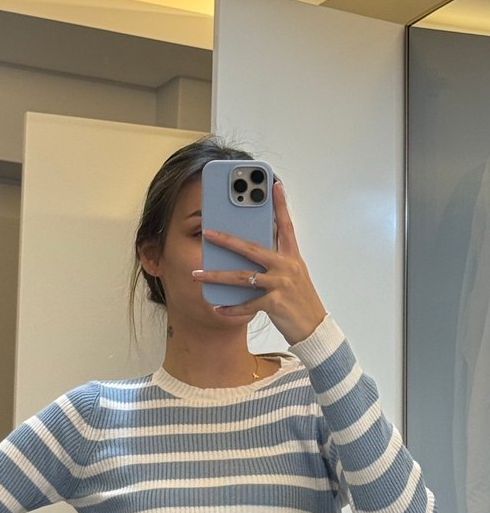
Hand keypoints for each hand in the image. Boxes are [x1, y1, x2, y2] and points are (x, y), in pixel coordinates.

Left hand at [194, 181, 326, 344]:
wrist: (314, 327)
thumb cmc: (300, 300)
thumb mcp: (293, 275)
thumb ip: (275, 261)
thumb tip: (249, 251)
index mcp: (292, 256)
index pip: (286, 225)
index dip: (280, 204)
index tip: (274, 184)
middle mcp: (287, 266)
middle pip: (252, 248)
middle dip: (227, 240)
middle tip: (208, 232)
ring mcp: (281, 284)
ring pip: (242, 277)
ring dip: (217, 276)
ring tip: (197, 275)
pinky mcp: (275, 303)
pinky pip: (247, 304)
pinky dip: (230, 308)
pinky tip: (217, 307)